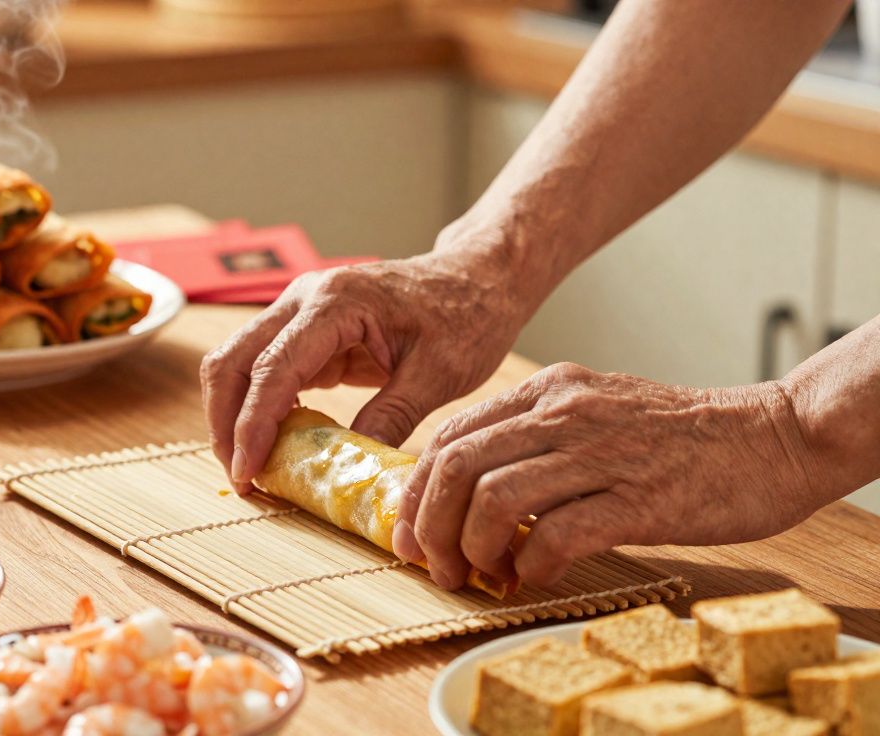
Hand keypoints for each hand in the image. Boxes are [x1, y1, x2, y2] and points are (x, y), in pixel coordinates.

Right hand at [200, 223, 533, 492]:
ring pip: (238, 363)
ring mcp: (299, 311)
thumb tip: (348, 468)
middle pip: (233, 360)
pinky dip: (257, 407)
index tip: (249, 473)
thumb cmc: (467, 316)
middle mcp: (304, 298)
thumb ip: (391, 418)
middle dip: (225, 422)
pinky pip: (264, 369)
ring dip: (233, 415)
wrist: (478, 278)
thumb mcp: (440, 374)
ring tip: (251, 467)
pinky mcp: (306, 332)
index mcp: (336, 302)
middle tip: (242, 477)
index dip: (252, 426)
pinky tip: (274, 444)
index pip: (272, 369)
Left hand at [393, 362, 828, 589]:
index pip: (450, 436)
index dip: (417, 491)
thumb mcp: (593, 412)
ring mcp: (602, 453)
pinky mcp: (640, 498)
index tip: (412, 533)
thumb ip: (533, 438)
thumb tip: (469, 492)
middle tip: (436, 565)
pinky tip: (534, 577)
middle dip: (430, 524)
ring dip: (473, 549)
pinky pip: (558, 534)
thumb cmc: (679, 436)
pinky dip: (532, 564)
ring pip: (495, 498)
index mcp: (548, 391)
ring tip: (482, 576)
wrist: (772, 436)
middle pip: (458, 466)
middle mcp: (566, 413)